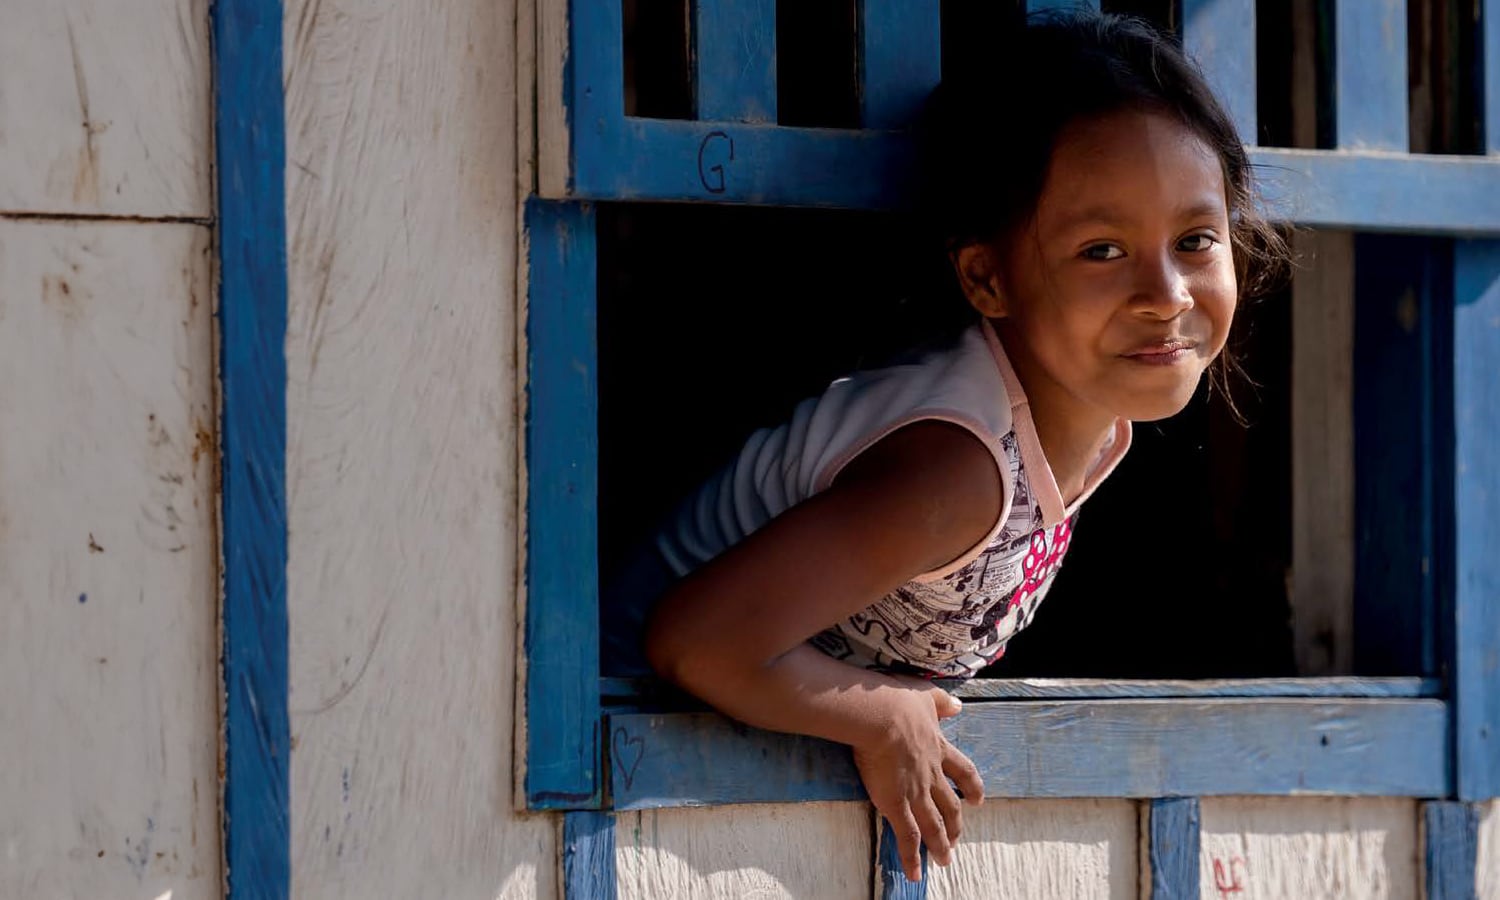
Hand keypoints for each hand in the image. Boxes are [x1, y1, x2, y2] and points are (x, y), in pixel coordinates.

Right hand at [852, 679, 984, 881]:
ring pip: (933, 826)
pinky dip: (912, 858)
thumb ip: (942, 702)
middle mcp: (932, 775)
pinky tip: (915, 874)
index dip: (972, 787)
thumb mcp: (926, 696)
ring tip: (944, 861)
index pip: (963, 772)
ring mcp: (916, 793)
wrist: (880, 716)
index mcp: (939, 749)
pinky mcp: (896, 804)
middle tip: (958, 839)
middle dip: (956, 825)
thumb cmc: (898, 702)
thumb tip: (958, 705)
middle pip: (950, 806)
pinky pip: (907, 837)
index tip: (978, 800)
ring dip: (940, 846)